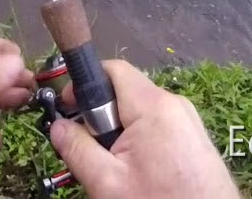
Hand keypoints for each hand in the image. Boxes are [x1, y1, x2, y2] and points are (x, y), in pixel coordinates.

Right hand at [51, 60, 238, 198]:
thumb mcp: (107, 182)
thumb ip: (77, 149)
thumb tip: (57, 126)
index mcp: (154, 106)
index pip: (113, 69)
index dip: (84, 83)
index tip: (68, 109)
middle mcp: (175, 104)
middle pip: (125, 92)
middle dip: (101, 116)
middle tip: (92, 150)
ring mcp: (188, 121)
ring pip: (140, 112)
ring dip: (120, 132)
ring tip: (117, 168)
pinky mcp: (194, 138)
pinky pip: (158, 126)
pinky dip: (140, 141)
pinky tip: (138, 172)